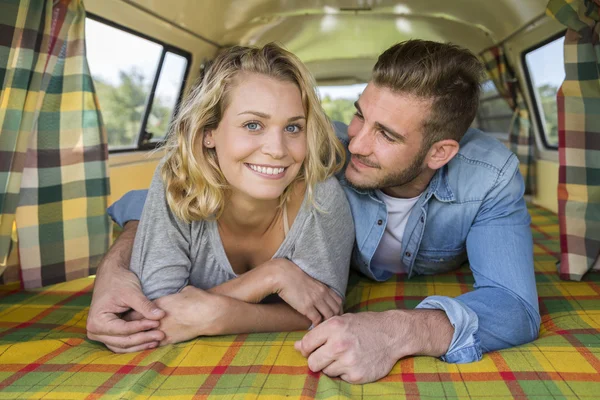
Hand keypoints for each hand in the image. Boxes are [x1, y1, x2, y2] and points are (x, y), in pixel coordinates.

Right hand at [86, 222, 165, 352]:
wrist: (111, 275)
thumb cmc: (119, 281)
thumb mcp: (132, 292)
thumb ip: (145, 306)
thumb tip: (161, 316)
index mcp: (97, 321)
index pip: (123, 330)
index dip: (141, 327)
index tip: (158, 323)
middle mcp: (95, 331)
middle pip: (122, 341)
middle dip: (143, 338)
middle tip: (161, 334)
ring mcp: (100, 334)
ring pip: (123, 346)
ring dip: (141, 344)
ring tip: (158, 339)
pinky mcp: (108, 334)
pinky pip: (122, 343)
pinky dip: (136, 342)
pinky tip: (151, 340)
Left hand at [126, 286, 227, 345]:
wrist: (210, 314)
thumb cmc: (199, 299)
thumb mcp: (186, 290)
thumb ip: (176, 294)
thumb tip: (176, 294)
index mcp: (160, 304)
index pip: (137, 309)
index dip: (128, 311)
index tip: (121, 312)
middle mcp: (158, 319)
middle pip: (135, 323)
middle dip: (127, 325)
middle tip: (117, 327)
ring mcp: (163, 330)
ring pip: (142, 336)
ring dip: (134, 336)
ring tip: (126, 337)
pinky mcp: (170, 340)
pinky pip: (153, 344)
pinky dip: (146, 344)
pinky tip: (140, 345)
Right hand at [269, 259, 342, 326]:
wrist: (284, 276)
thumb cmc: (294, 279)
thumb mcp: (311, 283)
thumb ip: (318, 291)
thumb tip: (320, 300)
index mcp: (324, 288)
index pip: (339, 301)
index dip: (339, 310)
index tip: (335, 316)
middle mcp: (323, 294)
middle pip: (336, 310)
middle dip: (335, 319)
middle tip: (330, 325)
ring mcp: (316, 300)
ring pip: (329, 316)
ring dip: (326, 323)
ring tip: (323, 328)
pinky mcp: (307, 307)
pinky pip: (317, 320)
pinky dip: (317, 325)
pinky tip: (314, 327)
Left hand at [294, 310, 452, 383]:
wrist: (392, 334)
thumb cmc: (364, 325)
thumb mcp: (341, 321)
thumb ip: (318, 333)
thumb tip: (296, 347)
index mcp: (333, 327)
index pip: (305, 345)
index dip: (307, 349)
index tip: (313, 349)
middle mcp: (339, 344)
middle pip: (312, 363)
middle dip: (317, 360)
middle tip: (329, 354)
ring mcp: (348, 361)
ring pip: (326, 372)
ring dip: (333, 366)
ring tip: (347, 355)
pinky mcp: (357, 375)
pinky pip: (340, 378)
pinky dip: (345, 372)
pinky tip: (356, 361)